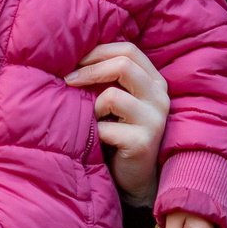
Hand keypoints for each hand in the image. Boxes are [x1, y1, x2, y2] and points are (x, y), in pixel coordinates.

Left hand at [64, 40, 168, 204]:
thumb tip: (70, 54)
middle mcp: (159, 96)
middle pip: (123, 64)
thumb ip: (106, 77)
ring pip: (112, 95)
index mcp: (154, 81)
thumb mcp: (114, 100)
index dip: (98, 51)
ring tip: (89, 118)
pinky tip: (95, 139)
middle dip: (88, 70)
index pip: (128, 50)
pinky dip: (93, 131)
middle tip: (67, 80)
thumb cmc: (116, 132)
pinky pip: (106, 127)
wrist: (132, 178)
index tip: (74, 61)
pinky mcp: (143, 142)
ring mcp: (155, 120)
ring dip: (91, 105)